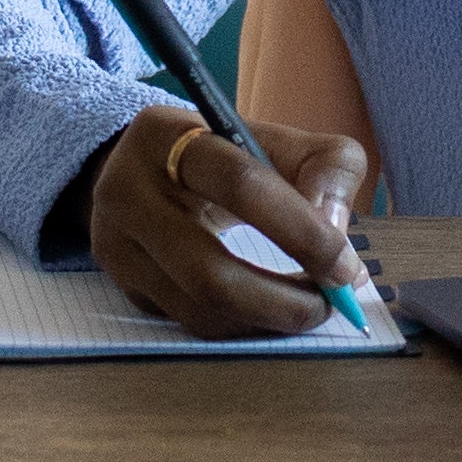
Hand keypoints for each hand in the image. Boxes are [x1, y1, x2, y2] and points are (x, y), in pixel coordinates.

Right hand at [86, 107, 373, 337]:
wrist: (139, 167)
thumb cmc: (220, 153)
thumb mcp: (270, 137)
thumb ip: (322, 166)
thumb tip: (336, 232)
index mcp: (166, 138)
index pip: (240, 185)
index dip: (300, 231)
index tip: (345, 265)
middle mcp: (127, 193)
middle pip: (208, 270)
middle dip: (282, 300)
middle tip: (331, 303)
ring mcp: (117, 247)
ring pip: (199, 308)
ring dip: (266, 319)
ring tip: (309, 307)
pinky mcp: (124, 286)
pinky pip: (191, 322)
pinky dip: (243, 325)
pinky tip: (272, 310)